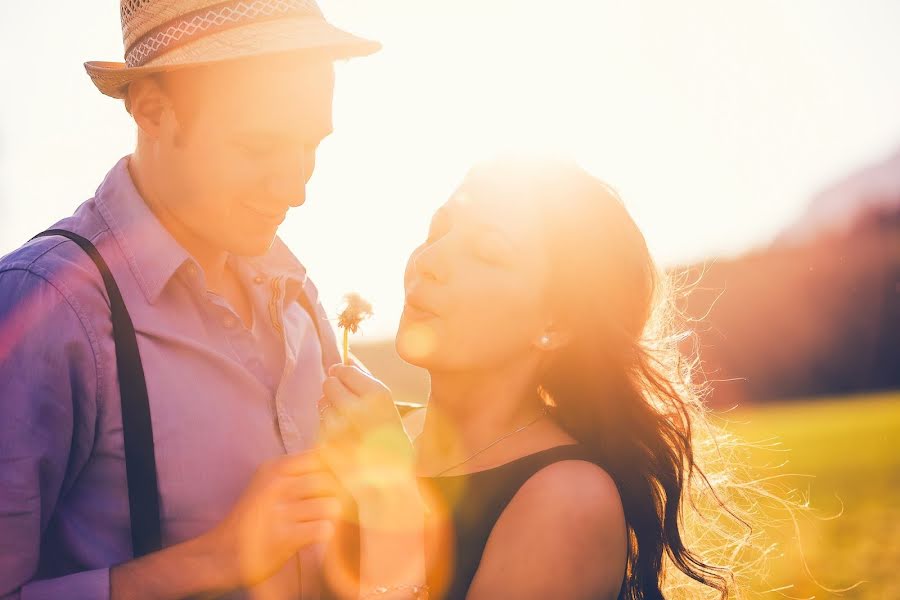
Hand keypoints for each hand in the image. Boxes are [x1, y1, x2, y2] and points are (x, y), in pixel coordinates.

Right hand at [202, 451, 341, 588]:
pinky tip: (313, 535)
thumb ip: (298, 468)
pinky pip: (324, 529)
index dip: (334, 470)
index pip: (320, 457)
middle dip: (334, 496)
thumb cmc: (254, 517)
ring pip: (330, 505)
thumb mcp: (268, 482)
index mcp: (274, 469)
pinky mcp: (284, 538)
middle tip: (324, 508)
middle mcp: (276, 486)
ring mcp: (279, 513)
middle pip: (329, 481)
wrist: (221, 553)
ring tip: (318, 521)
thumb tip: (336, 454)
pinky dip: (324, 534)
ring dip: (331, 517)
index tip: (336, 481)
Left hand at [318, 365, 420, 526]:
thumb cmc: (391, 443)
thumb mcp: (388, 409)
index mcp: (378, 395)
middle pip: (329, 383)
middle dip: (334, 390)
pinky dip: (326, 428)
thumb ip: (366, 381)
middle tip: (346, 404)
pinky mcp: (325, 442)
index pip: (345, 369)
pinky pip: (319, 424)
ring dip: (329, 408)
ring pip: (322, 403)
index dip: (343, 374)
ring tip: (346, 423)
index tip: (344, 379)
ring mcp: (338, 426)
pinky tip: (341, 437)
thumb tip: (347, 356)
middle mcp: (357, 407)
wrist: (387, 484)